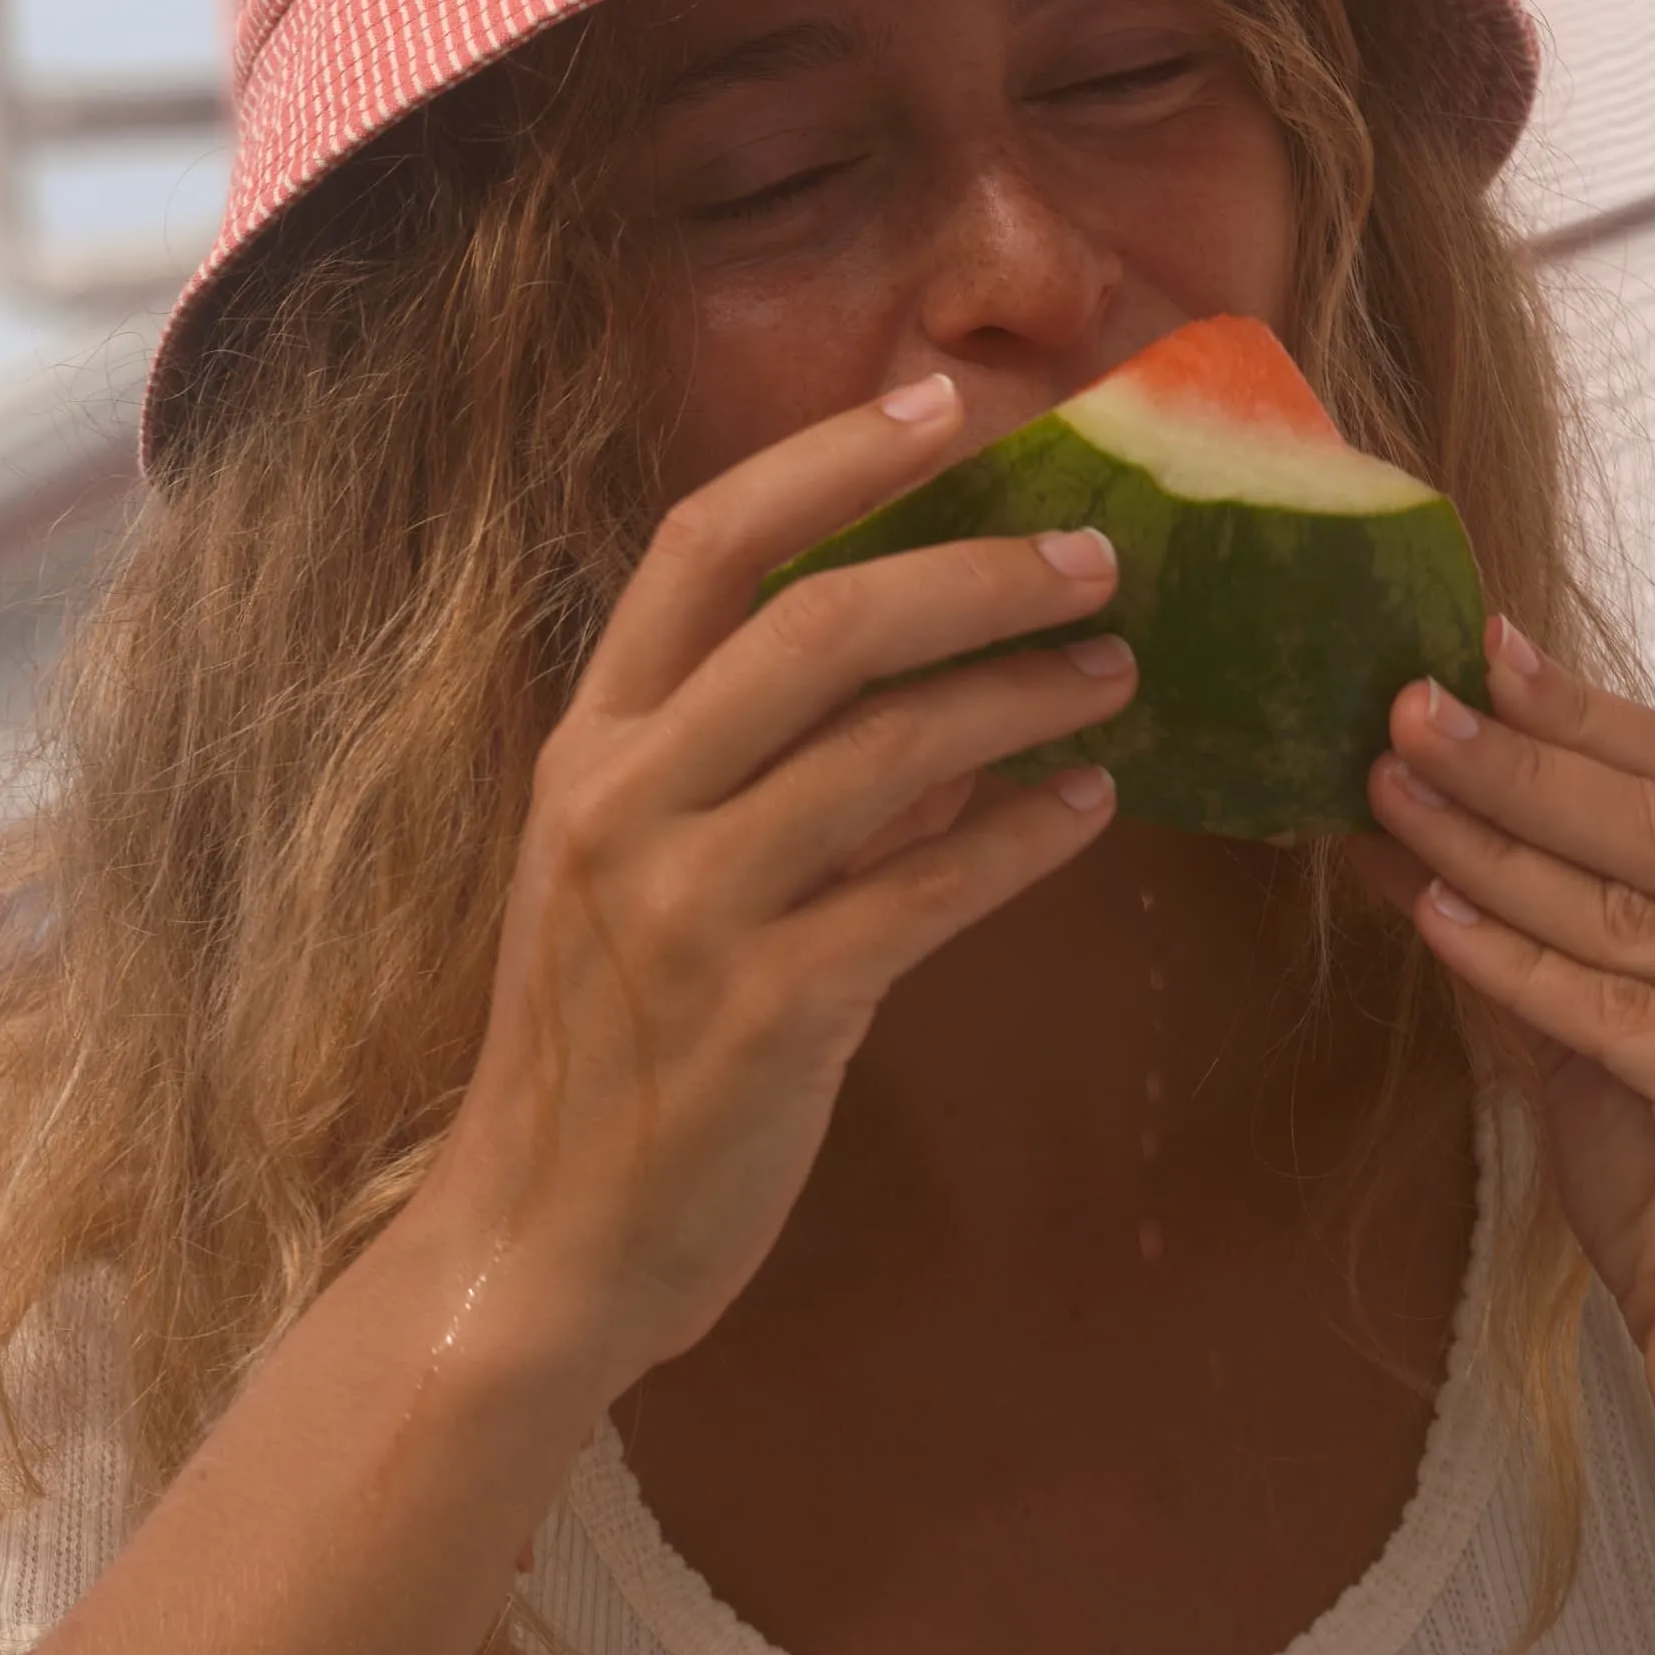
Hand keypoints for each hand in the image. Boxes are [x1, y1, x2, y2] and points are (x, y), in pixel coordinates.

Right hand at [418, 374, 1137, 1403]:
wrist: (534, 1252)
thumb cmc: (605, 1053)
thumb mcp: (651, 884)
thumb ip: (776, 781)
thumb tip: (946, 707)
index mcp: (589, 745)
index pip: (704, 543)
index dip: (830, 458)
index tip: (945, 402)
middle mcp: (624, 801)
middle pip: (819, 619)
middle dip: (976, 568)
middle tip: (1096, 555)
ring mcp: (689, 905)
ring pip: (889, 746)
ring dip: (1025, 694)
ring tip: (1119, 673)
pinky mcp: (767, 1012)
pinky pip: (929, 890)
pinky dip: (1025, 837)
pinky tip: (1092, 807)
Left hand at [1352, 621, 1654, 1534]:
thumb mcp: (1610, 1042)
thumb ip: (1535, 924)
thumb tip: (1403, 810)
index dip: (1584, 712)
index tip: (1471, 649)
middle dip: (1520, 760)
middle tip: (1402, 703)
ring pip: (1632, 911)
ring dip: (1491, 844)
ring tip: (1384, 791)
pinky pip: (1620, 1012)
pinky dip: (1513, 960)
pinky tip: (1431, 909)